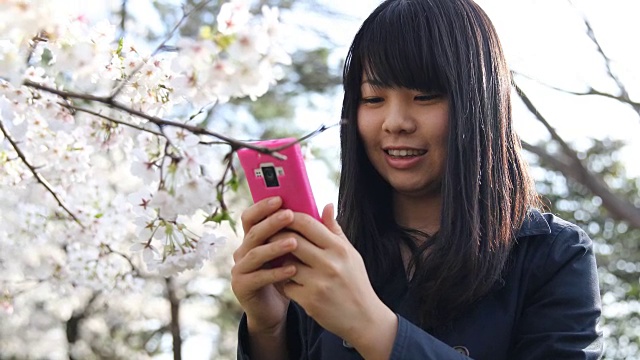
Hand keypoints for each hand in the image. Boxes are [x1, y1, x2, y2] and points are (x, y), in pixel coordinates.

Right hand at [231, 196, 298, 334]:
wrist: (273, 308)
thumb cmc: (286, 274)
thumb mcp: (294, 251)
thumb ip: (306, 230)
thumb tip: (327, 206)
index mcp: (253, 238)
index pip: (251, 216)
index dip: (262, 207)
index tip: (280, 198)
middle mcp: (242, 250)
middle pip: (254, 232)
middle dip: (272, 223)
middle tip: (289, 215)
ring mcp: (240, 269)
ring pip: (255, 254)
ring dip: (275, 247)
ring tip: (294, 242)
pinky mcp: (242, 286)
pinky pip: (258, 277)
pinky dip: (276, 273)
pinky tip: (292, 269)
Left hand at [281, 204, 397, 357]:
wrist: (364, 318)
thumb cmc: (356, 282)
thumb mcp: (351, 254)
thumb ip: (335, 230)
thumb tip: (325, 205)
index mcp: (339, 248)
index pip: (307, 223)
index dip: (290, 216)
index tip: (281, 216)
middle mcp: (329, 263)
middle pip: (291, 240)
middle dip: (276, 235)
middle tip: (270, 234)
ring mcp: (318, 282)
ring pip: (285, 262)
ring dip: (277, 259)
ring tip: (276, 257)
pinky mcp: (309, 300)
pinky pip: (285, 284)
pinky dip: (281, 280)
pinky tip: (283, 278)